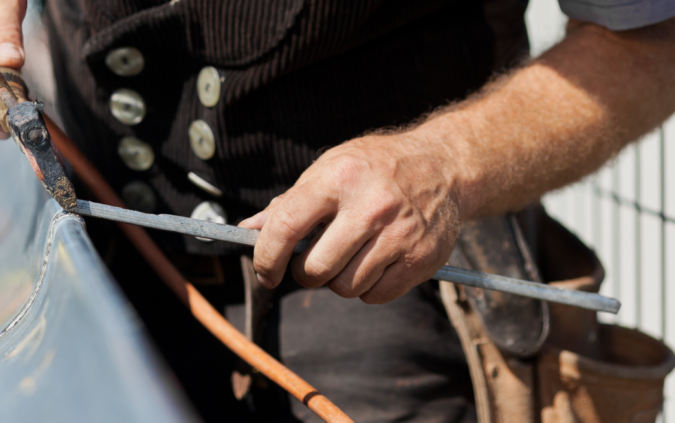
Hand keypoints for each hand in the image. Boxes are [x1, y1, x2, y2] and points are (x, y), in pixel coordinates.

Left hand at [238, 133, 463, 303]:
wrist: (444, 166)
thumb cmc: (375, 168)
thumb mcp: (329, 168)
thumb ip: (289, 203)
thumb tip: (248, 230)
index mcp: (338, 178)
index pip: (286, 226)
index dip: (266, 257)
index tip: (265, 271)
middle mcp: (370, 206)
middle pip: (315, 269)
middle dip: (304, 273)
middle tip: (311, 261)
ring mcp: (399, 234)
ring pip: (345, 287)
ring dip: (337, 280)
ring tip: (348, 255)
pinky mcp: (422, 258)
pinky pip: (375, 296)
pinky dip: (367, 288)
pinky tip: (373, 263)